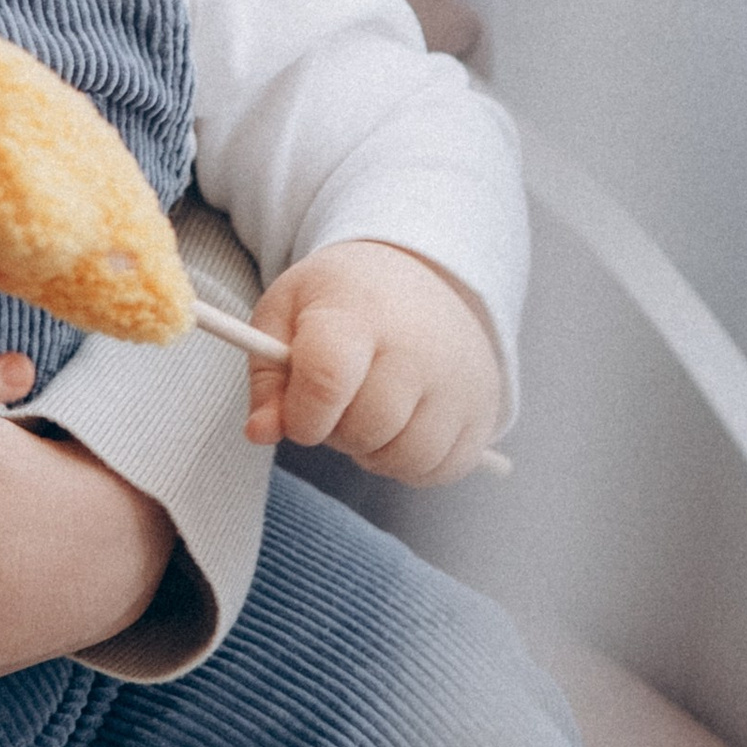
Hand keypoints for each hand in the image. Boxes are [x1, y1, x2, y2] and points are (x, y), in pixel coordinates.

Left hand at [245, 240, 502, 483]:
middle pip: (365, 428)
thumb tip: (262, 433)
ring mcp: (461, 380)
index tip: (299, 414)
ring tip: (371, 411)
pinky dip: (409, 462)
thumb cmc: (342, 301)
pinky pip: (437, 470)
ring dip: (373, 452)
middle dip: (336, 431)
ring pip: (403, 458)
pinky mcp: (484, 410)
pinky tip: (402, 424)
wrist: (420, 276)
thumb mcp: (286, 314)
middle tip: (339, 401)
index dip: (302, 413)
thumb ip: (265, 377)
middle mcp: (420, 346)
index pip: (326, 379)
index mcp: (360, 312)